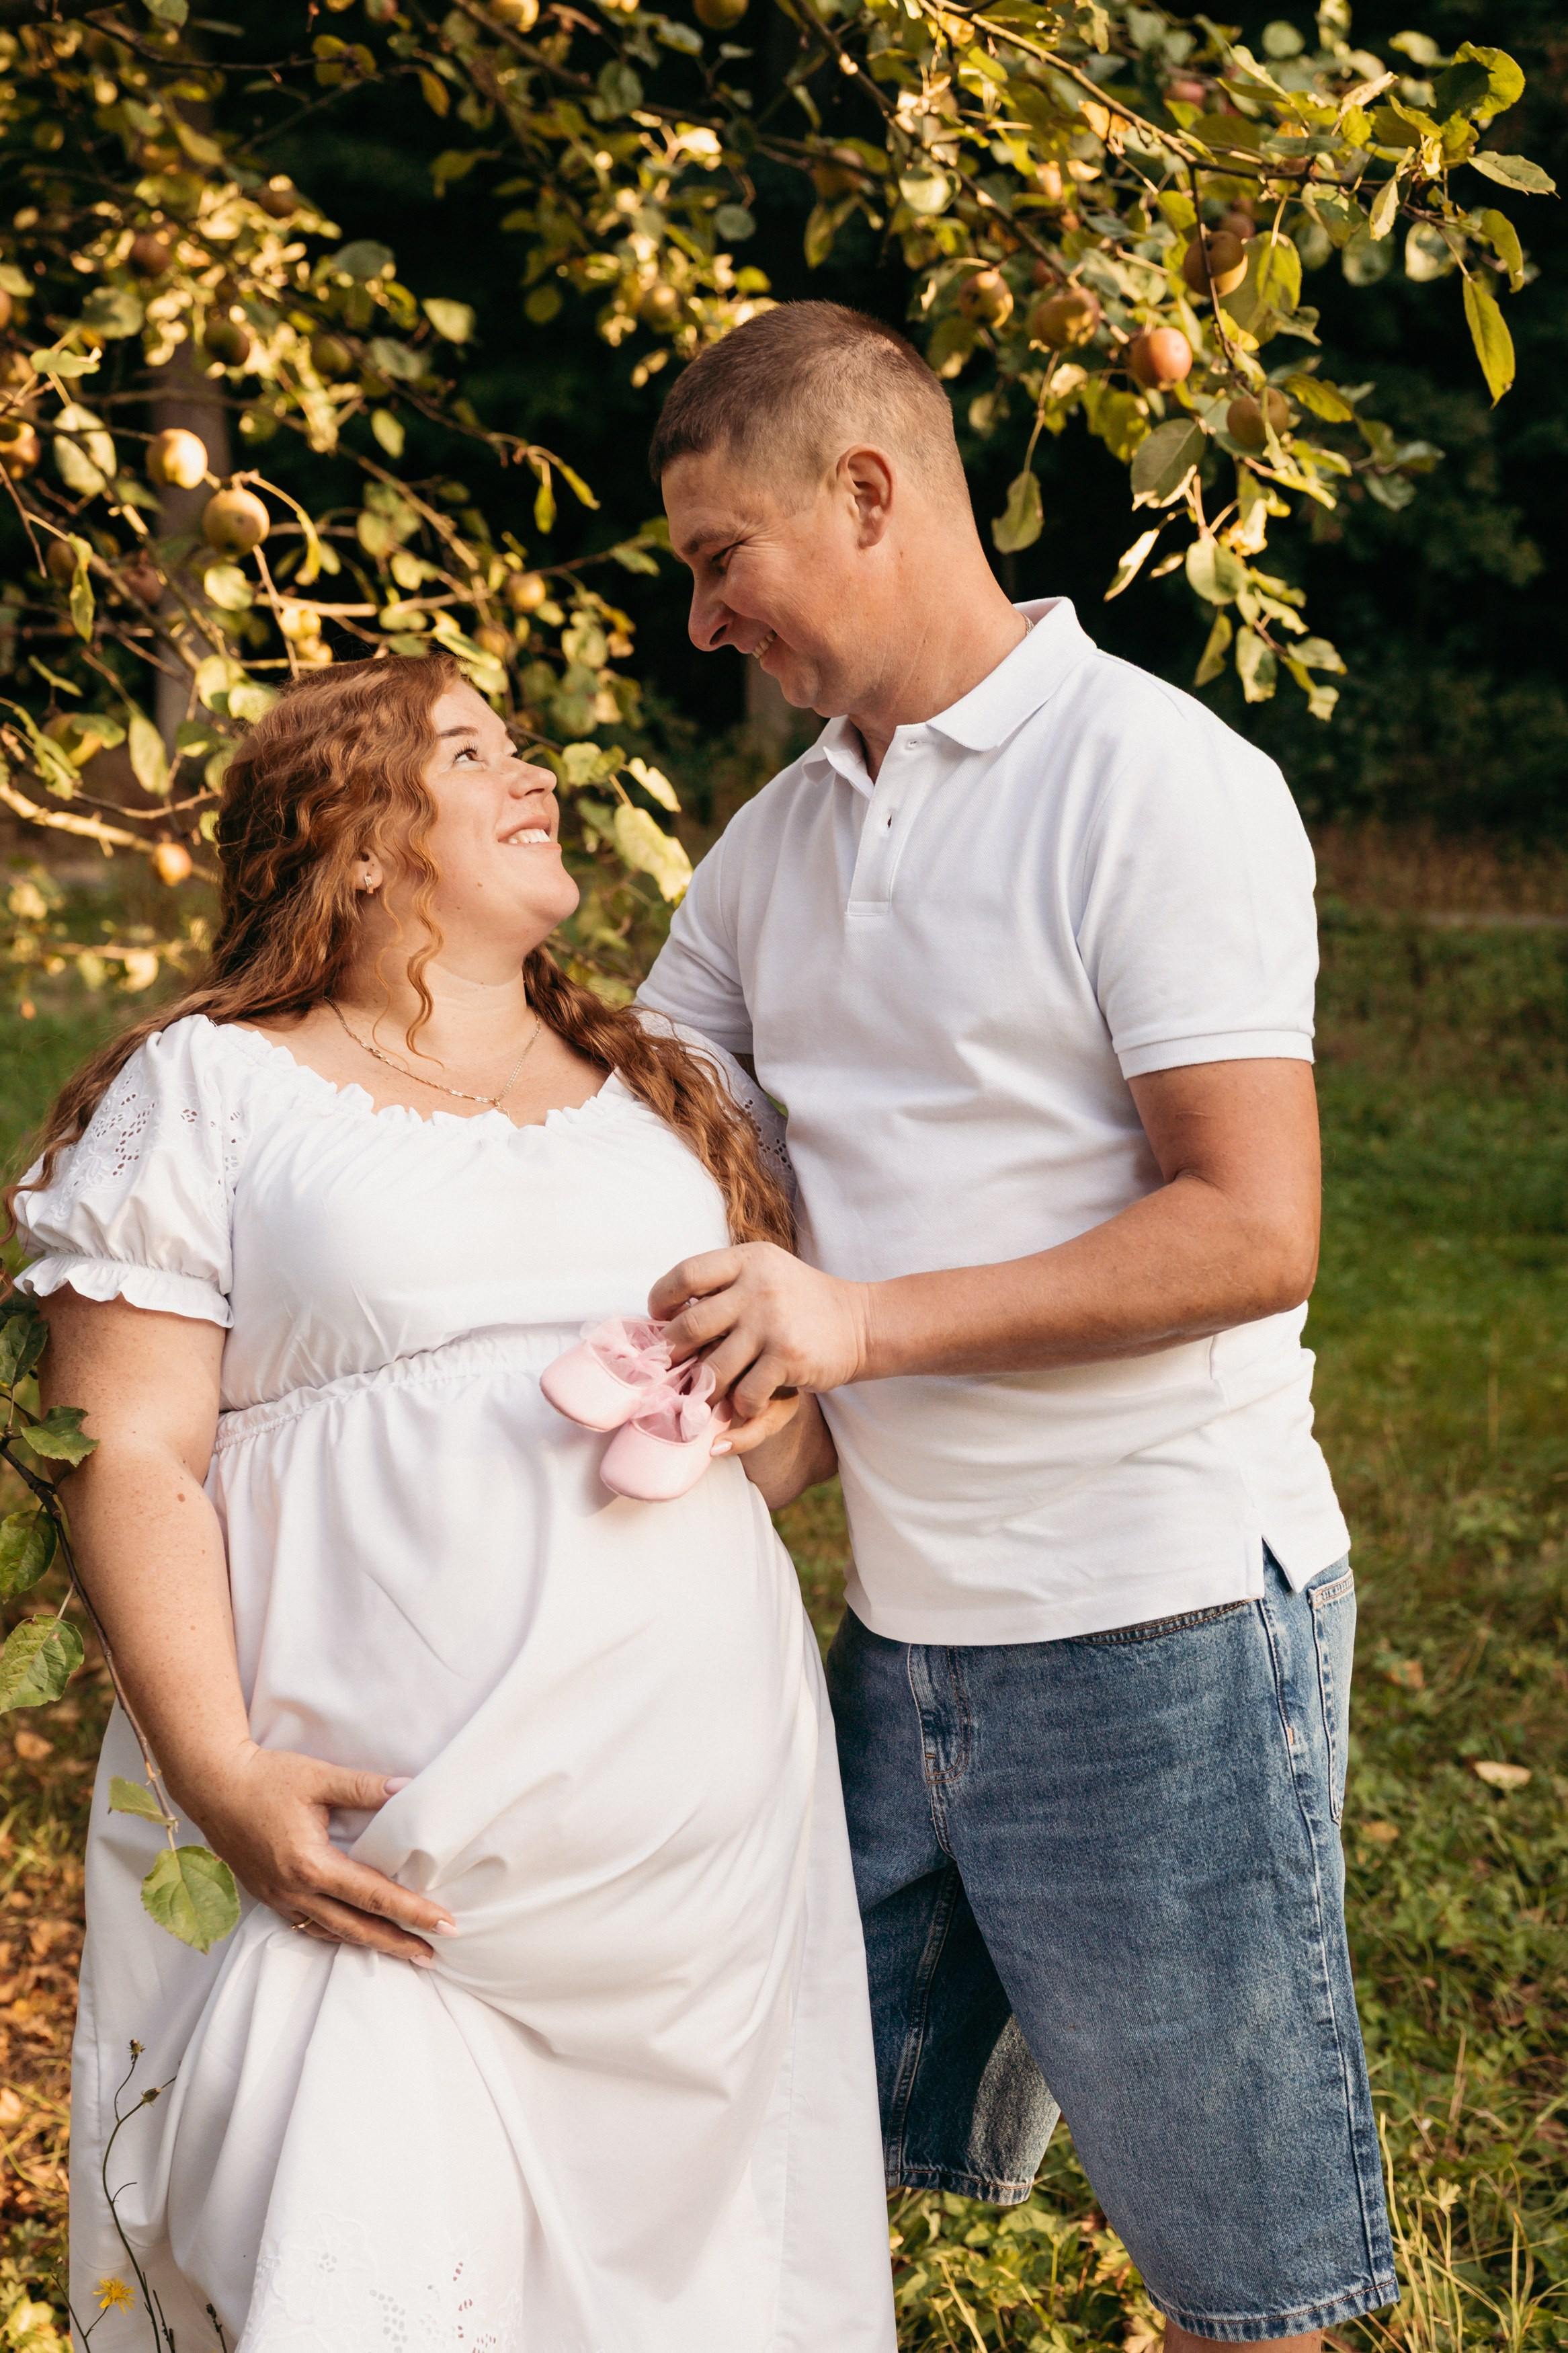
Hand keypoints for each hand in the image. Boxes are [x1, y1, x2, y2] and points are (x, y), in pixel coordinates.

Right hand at [180, 1743, 453, 1962]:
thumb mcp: (319, 1777)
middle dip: (399, 1942)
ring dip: (370, 1944)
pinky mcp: (269, 1896)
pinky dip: (338, 1935)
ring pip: (332, 1932)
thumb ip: (365, 1787)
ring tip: (405, 1952)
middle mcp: (295, 1890)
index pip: (374, 1896)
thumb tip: (408, 1788)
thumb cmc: (266, 1778)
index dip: (413, 1911)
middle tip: (435, 1954)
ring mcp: (279, 1898)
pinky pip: (309, 1926)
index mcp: (311, 1864)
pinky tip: (356, 1935)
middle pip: (356, 1927)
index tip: (445, 1923)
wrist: (213, 1787)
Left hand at [649, 1243, 871, 1420]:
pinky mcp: (787, 1357)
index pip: (686, 1274)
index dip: (662, 1299)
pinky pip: (744, 1394)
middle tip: (673, 1365)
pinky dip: (739, 1406)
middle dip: (673, 1353)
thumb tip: (671, 1308)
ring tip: (705, 1393)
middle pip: (689, 1326)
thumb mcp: (766, 1272)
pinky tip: (745, 1403)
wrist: (862, 1324)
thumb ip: (726, 1282)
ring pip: (712, 1370)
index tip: (660, 1318)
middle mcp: (758, 1287)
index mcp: (748, 1260)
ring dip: (704, 1389)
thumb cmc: (802, 1301)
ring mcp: (772, 1323)